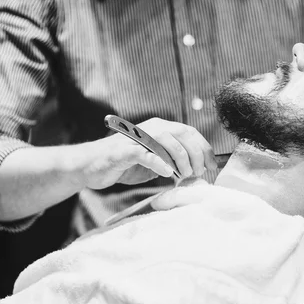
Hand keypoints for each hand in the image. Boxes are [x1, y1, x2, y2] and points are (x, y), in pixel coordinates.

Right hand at [77, 118, 216, 188]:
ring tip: (184, 175)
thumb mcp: (154, 162)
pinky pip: (146, 155)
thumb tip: (195, 172)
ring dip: (181, 160)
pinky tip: (168, 173)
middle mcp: (150, 128)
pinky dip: (160, 163)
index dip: (204, 148)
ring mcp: (137, 138)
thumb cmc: (124, 164)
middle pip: (183, 135)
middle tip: (199, 173)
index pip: (189, 132)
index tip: (212, 165)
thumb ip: (172, 162)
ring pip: (168, 142)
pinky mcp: (124, 151)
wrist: (91, 166)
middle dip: (196, 155)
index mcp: (160, 128)